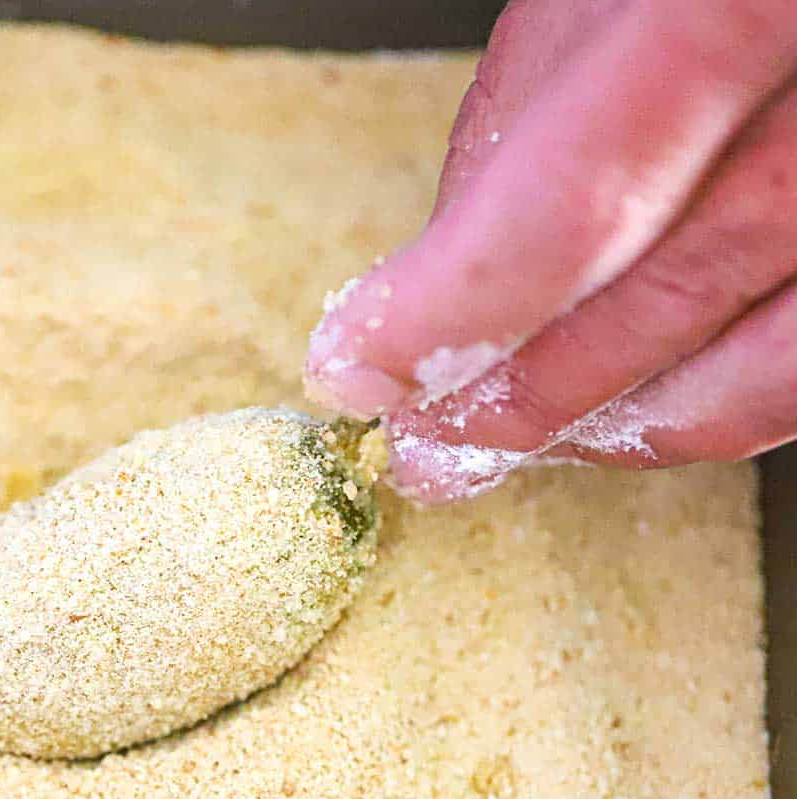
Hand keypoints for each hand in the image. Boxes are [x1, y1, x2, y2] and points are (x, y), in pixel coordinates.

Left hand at [306, 0, 796, 501]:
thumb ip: (520, 135)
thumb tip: (433, 288)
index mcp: (736, 6)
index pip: (572, 208)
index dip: (444, 315)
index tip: (356, 367)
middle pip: (652, 309)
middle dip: (507, 401)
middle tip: (420, 440)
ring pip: (735, 379)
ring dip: (591, 432)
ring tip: (497, 443)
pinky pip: (791, 384)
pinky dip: (691, 421)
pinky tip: (614, 420)